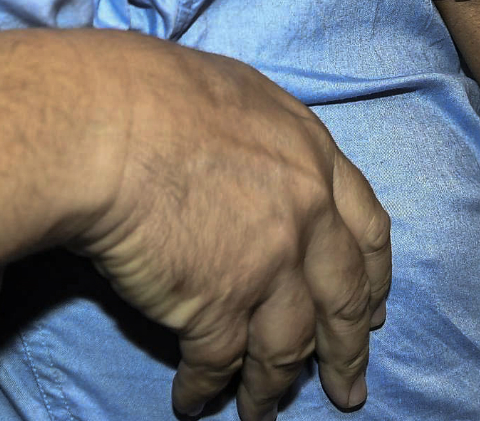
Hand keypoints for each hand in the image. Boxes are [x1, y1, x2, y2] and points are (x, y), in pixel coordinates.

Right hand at [76, 35, 392, 419]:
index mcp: (314, 158)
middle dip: (347, 353)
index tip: (374, 312)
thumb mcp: (236, 95)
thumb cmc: (150, 91)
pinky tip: (192, 401)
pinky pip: (219, 364)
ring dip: (274, 388)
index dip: (372, 278)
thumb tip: (258, 165)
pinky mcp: (216, 306)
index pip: (366, 230)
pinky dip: (204, 389)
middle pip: (343, 302)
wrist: (104, 125)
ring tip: (260, 413)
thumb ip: (265, 143)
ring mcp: (267, 266)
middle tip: (348, 391)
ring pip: (287, 348)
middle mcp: (306, 216)